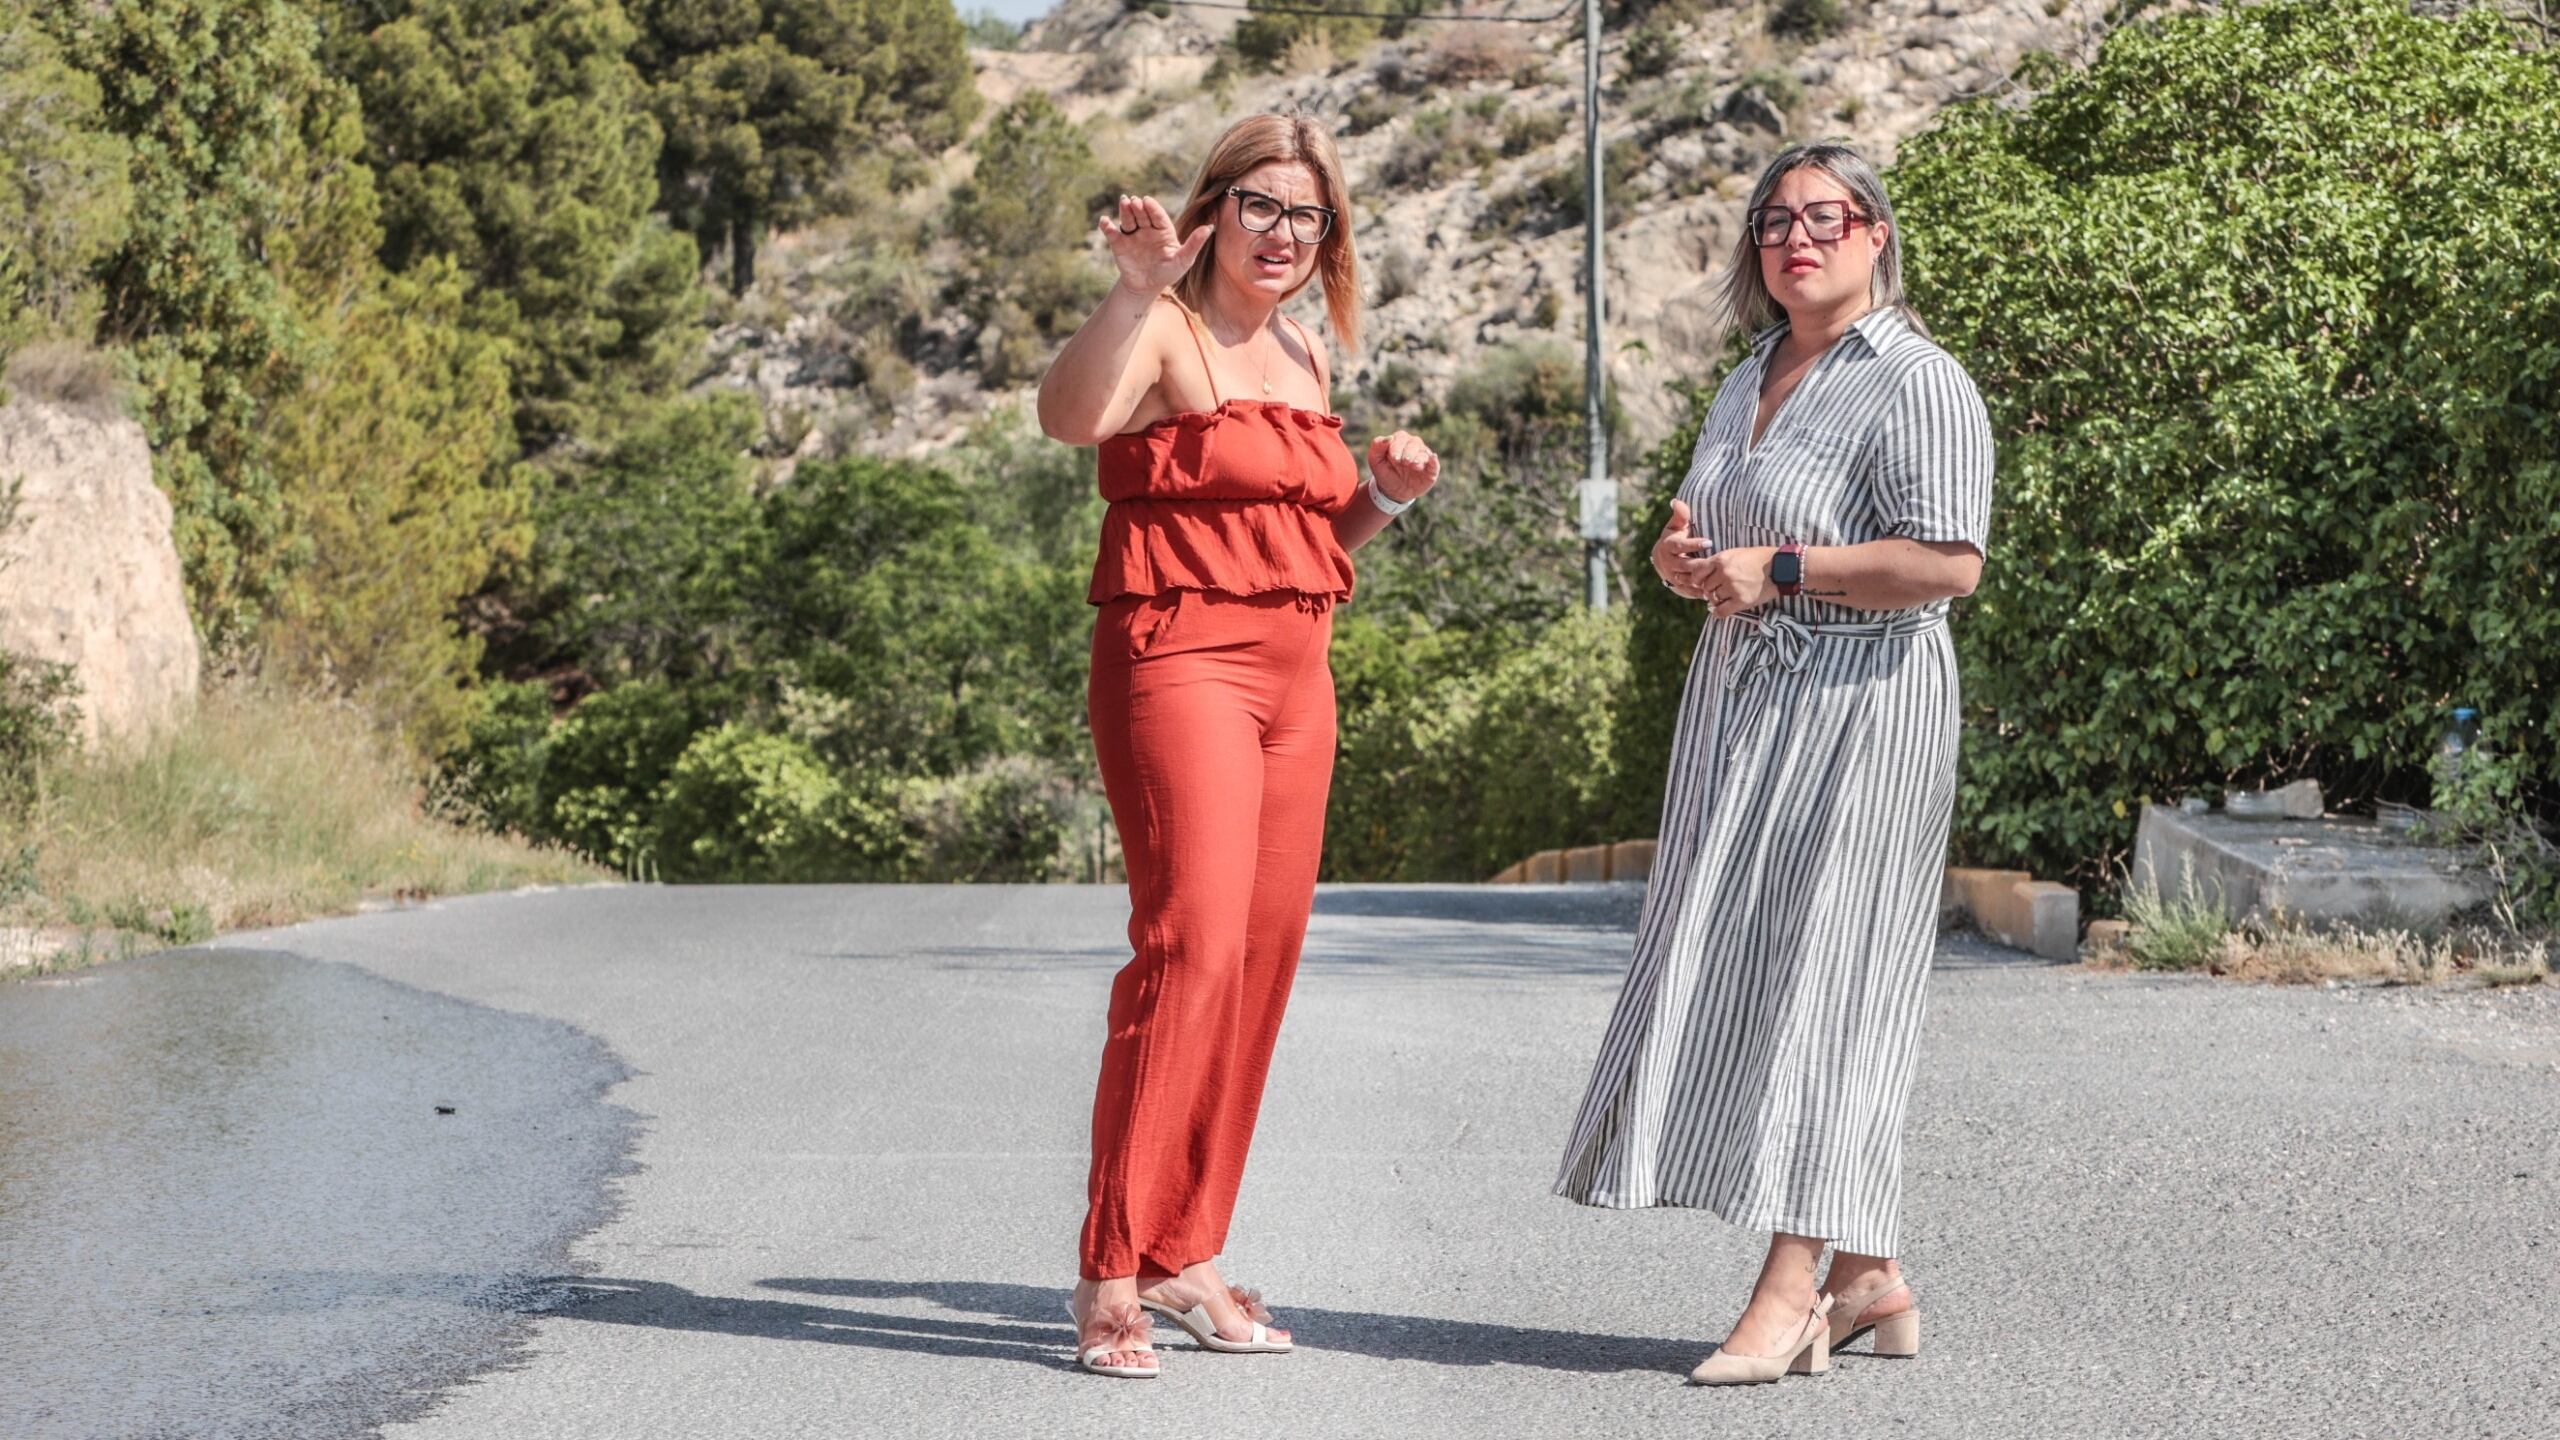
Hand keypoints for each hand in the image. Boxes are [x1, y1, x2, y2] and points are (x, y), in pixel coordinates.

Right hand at [1096, 195, 1210, 296]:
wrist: (1146, 288)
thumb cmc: (1168, 273)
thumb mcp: (1183, 260)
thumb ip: (1194, 244)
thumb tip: (1209, 227)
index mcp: (1163, 230)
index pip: (1158, 216)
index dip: (1153, 208)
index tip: (1148, 201)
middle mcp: (1147, 229)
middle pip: (1142, 215)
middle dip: (1138, 207)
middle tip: (1134, 201)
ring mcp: (1132, 235)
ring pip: (1128, 219)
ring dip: (1124, 211)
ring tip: (1123, 202)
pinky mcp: (1119, 243)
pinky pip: (1112, 233)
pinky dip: (1107, 226)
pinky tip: (1105, 222)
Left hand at [1367, 430, 1439, 503]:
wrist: (1392, 492)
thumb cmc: (1384, 472)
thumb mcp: (1375, 460)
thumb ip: (1377, 446)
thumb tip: (1388, 438)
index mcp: (1400, 441)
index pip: (1401, 438)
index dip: (1397, 446)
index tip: (1393, 458)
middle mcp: (1413, 447)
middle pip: (1415, 442)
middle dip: (1409, 451)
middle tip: (1404, 461)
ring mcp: (1423, 458)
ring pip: (1424, 452)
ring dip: (1419, 458)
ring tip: (1414, 466)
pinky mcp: (1430, 470)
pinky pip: (1435, 464)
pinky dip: (1434, 461)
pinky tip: (1432, 458)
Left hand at [1654, 501, 1773, 617]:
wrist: (1779, 567)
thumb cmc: (1757, 558)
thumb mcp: (1735, 553)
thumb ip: (1718, 562)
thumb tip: (1701, 574)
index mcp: (1721, 559)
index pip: (1697, 572)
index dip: (1696, 579)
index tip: (1700, 583)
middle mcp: (1725, 573)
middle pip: (1705, 587)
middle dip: (1708, 590)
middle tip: (1715, 591)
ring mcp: (1733, 587)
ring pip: (1713, 599)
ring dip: (1715, 600)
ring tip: (1721, 598)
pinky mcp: (1742, 600)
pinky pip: (1721, 611)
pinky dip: (1718, 612)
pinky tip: (1719, 609)